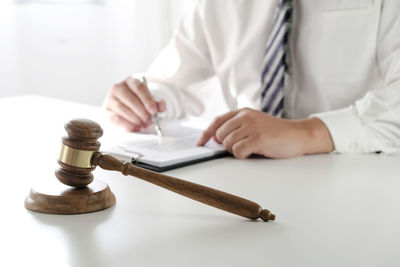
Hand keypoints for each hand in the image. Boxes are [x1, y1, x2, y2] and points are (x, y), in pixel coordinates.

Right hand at [103, 77, 165, 130]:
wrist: (125, 107)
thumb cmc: (138, 102)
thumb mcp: (148, 101)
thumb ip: (156, 104)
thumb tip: (162, 107)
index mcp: (130, 82)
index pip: (138, 88)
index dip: (147, 100)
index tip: (154, 111)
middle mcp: (118, 88)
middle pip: (130, 99)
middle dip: (141, 112)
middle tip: (149, 120)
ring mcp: (110, 99)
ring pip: (122, 108)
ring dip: (135, 119)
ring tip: (143, 125)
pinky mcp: (105, 111)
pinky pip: (115, 118)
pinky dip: (126, 124)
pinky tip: (135, 128)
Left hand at [197, 108, 333, 158]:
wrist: (298, 135)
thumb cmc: (276, 133)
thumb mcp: (255, 124)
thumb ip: (237, 127)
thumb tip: (217, 139)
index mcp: (243, 112)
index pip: (217, 121)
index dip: (206, 134)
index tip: (200, 143)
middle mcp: (245, 116)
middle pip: (220, 135)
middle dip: (227, 145)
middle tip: (243, 146)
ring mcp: (251, 126)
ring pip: (227, 144)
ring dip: (237, 150)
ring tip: (252, 148)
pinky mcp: (257, 138)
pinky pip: (237, 152)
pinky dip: (243, 155)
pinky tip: (254, 152)